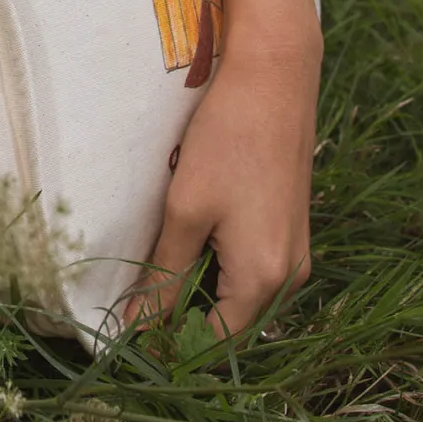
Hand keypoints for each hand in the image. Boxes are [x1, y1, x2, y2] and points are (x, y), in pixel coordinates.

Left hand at [123, 32, 320, 345]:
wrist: (275, 78)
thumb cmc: (227, 141)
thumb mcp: (186, 210)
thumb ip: (164, 274)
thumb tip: (138, 328)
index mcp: (265, 280)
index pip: (214, 343)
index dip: (168, 343)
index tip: (127, 332)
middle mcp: (290, 277)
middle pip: (230, 324)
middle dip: (182, 318)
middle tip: (134, 300)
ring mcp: (295, 253)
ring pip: (240, 296)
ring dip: (199, 290)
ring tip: (155, 270)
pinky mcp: (290, 229)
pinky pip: (252, 269)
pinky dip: (217, 267)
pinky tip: (186, 242)